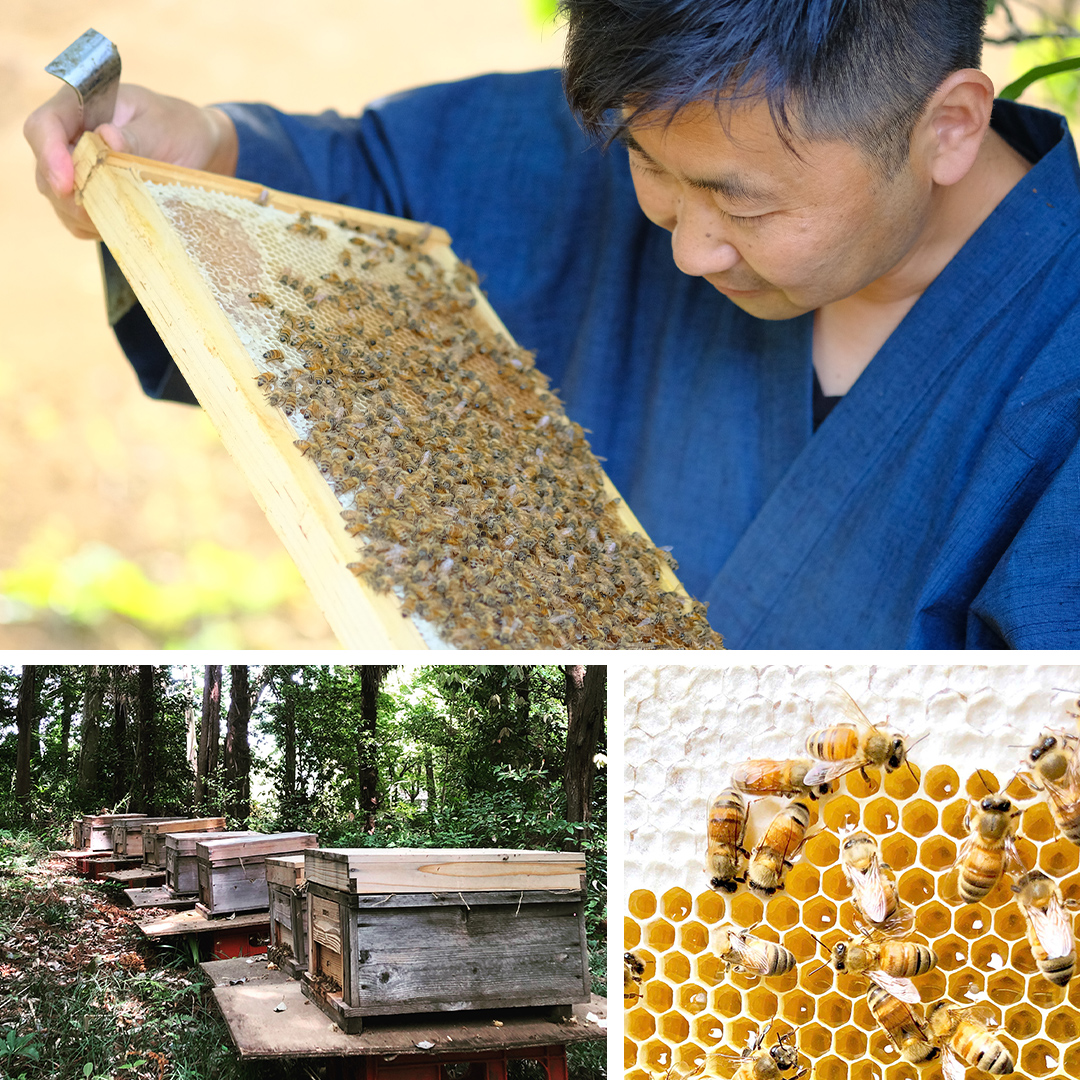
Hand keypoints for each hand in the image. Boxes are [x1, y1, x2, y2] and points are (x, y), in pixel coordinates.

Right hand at [24, 83, 238, 239]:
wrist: (195, 146)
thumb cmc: (178, 127)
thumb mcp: (162, 126)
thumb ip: (135, 136)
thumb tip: (107, 138)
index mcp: (80, 106)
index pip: (44, 126)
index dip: (48, 154)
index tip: (66, 182)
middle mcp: (69, 138)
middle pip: (45, 170)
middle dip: (70, 195)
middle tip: (107, 209)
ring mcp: (75, 170)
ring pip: (59, 200)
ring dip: (86, 215)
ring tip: (126, 214)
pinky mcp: (87, 198)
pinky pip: (78, 221)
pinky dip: (96, 227)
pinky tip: (124, 223)